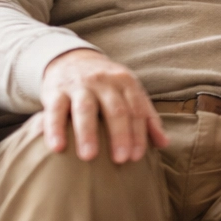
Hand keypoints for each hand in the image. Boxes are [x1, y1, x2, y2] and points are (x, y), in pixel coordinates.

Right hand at [40, 48, 167, 162]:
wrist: (72, 60)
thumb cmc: (107, 85)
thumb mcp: (129, 92)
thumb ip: (146, 116)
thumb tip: (164, 144)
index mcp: (126, 82)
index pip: (137, 110)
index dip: (138, 134)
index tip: (136, 157)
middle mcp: (105, 82)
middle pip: (115, 110)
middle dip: (119, 135)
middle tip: (120, 160)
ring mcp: (80, 85)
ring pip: (85, 109)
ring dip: (88, 134)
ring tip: (89, 157)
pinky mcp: (55, 90)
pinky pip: (55, 111)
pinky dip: (55, 129)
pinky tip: (57, 147)